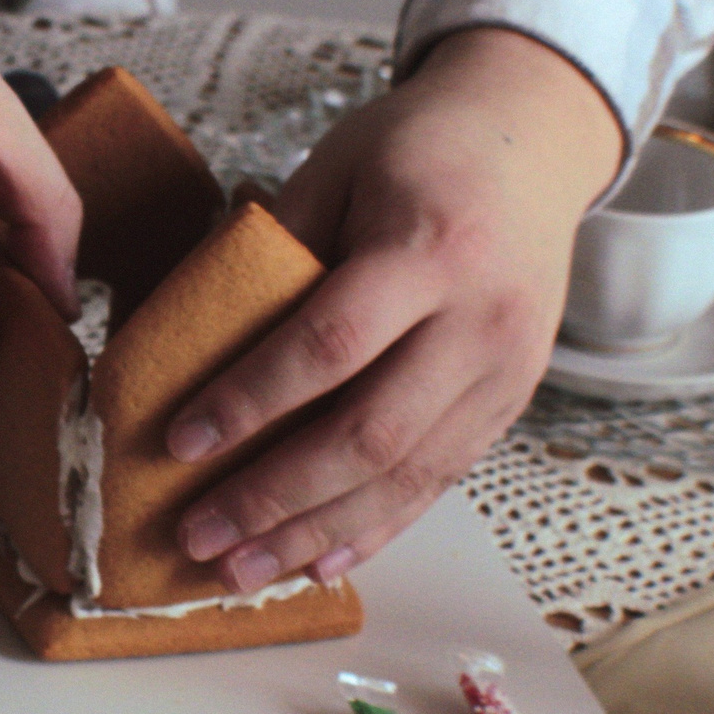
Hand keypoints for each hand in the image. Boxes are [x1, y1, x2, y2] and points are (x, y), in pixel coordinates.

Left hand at [167, 28, 621, 589]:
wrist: (532, 140)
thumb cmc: (416, 149)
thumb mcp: (335, 168)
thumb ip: (273, 250)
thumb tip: (186, 338)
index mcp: (430, 249)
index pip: (330, 344)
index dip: (251, 402)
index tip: (180, 443)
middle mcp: (480, 320)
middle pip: (370, 432)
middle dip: (275, 496)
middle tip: (198, 534)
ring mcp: (506, 370)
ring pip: (406, 475)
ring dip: (315, 533)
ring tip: (239, 572)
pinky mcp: (510, 402)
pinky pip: (438, 481)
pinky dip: (375, 527)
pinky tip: (317, 561)